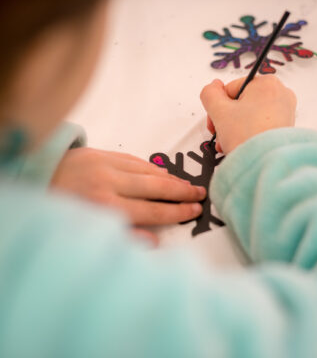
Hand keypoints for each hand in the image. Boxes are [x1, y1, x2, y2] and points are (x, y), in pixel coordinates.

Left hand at [51, 148, 205, 226]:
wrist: (37, 179)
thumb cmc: (62, 210)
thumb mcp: (87, 230)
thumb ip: (123, 236)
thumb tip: (154, 242)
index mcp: (105, 207)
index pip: (152, 211)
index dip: (177, 212)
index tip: (195, 211)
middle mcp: (110, 184)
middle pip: (155, 188)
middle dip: (181, 193)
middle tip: (201, 195)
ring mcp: (107, 165)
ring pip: (148, 172)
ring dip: (171, 179)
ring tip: (188, 185)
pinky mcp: (102, 153)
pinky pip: (135, 160)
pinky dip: (152, 167)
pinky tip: (163, 173)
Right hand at [200, 76, 296, 153]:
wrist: (265, 163)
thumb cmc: (247, 137)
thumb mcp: (219, 111)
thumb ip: (209, 94)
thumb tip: (212, 87)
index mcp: (266, 83)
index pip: (230, 89)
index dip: (218, 107)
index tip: (215, 121)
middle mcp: (280, 94)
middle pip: (240, 103)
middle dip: (226, 120)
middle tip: (221, 133)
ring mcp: (285, 112)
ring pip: (249, 116)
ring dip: (234, 129)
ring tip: (229, 143)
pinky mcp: (285, 128)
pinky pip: (260, 126)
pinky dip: (248, 134)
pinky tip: (241, 145)